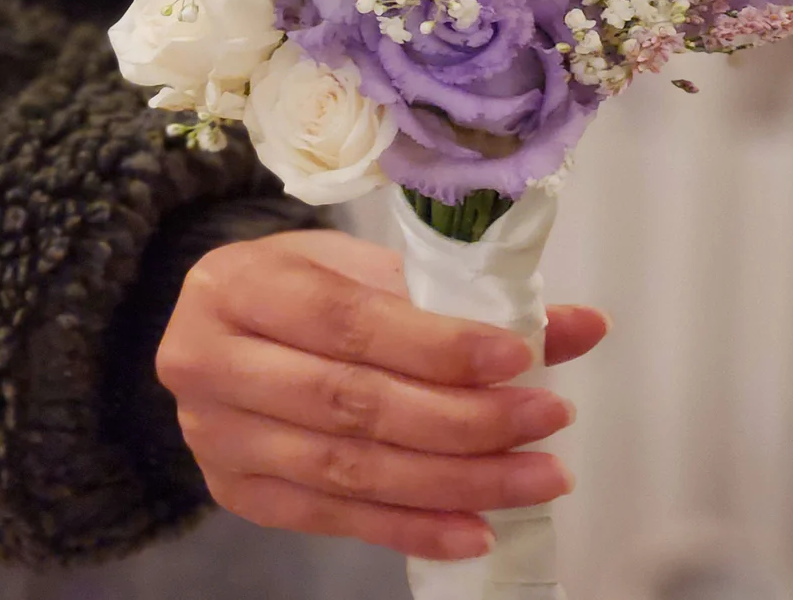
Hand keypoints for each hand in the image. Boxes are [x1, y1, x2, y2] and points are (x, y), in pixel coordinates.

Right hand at [158, 230, 608, 560]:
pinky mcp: (237, 495)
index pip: (349, 322)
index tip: (520, 355)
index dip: (437, 346)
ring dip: (457, 481)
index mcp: (240, 286)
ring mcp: (218, 440)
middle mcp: (212, 364)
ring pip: (351, 470)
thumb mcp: (365, 264)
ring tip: (539, 476)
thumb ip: (460, 294)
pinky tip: (479, 529)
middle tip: (549, 418)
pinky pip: (336, 520)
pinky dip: (413, 528)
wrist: (215, 325)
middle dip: (464, 419)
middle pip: (354, 404)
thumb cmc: (301, 281)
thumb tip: (581, 326)